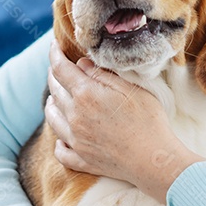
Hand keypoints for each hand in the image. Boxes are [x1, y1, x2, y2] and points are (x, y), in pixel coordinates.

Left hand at [44, 41, 202, 201]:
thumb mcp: (130, 88)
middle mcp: (74, 117)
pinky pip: (60, 149)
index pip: (60, 69)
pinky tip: (62, 137)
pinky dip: (58, 141)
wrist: (153, 159)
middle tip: (57, 68)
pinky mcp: (81, 160)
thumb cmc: (148, 120)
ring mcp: (76, 140)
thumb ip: (103, 75)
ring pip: (52, 118)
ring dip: (52, 104)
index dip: (54, 55)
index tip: (53, 46)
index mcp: (86, 95)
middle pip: (54, 91)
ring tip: (55, 98)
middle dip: (54, 76)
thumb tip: (81, 64)